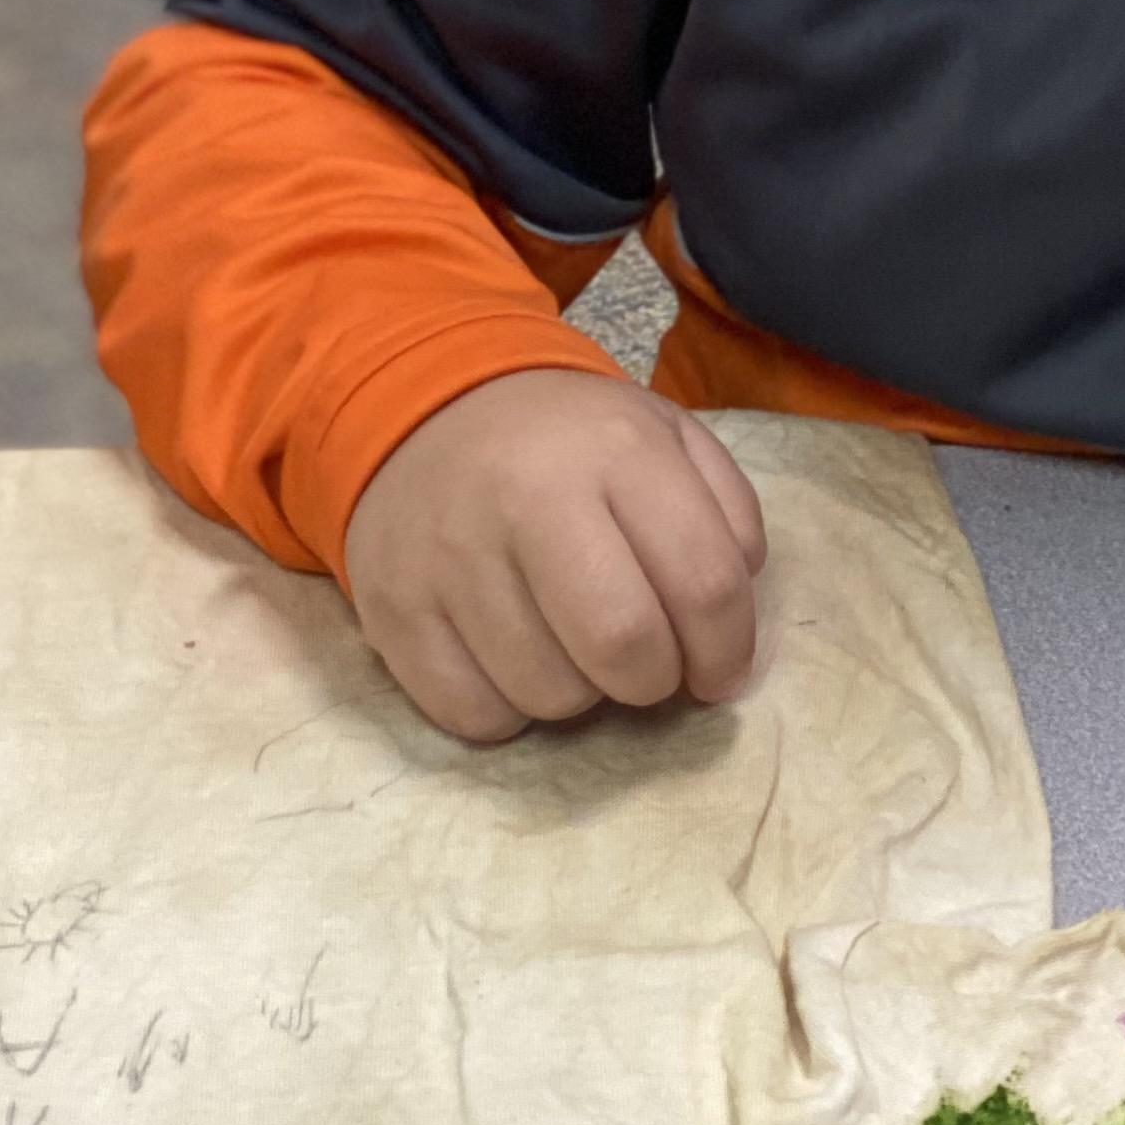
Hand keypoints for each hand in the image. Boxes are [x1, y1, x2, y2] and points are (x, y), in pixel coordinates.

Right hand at [343, 371, 768, 743]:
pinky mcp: (392, 609)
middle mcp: (528, 499)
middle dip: (654, 681)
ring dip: (579, 694)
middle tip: (646, 666)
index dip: (728, 652)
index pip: (705, 585)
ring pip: (550, 695)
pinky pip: (475, 714)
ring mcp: (451, 557)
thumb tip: (731, 622)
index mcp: (616, 450)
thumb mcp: (663, 437)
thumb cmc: (567, 442)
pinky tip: (510, 660)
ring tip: (568, 646)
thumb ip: (726, 515)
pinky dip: (507, 709)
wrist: (423, 410)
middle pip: (624, 648)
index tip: (718, 671)